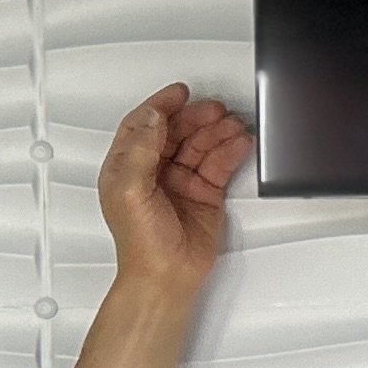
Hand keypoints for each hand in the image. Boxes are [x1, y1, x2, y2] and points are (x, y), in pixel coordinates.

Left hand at [100, 84, 250, 291]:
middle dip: (196, 116)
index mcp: (127, 166)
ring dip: (217, 131)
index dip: (161, 105)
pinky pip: (219, 163)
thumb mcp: (130, 190)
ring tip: (232, 124)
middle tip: (215, 110)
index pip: (144, 124)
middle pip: (176, 130)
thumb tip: (155, 117)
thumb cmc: (141, 242)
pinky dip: (231, 151)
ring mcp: (180, 181)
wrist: (166, 275)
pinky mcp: (204, 193)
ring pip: (200, 144)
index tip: (180, 93)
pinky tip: (240, 143)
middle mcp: (152, 170)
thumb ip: (141, 150)